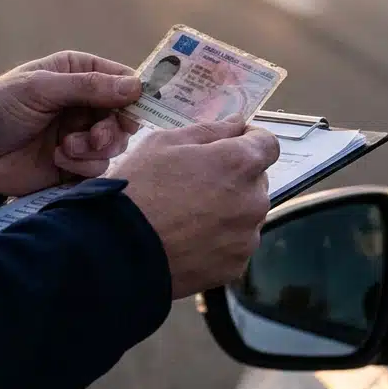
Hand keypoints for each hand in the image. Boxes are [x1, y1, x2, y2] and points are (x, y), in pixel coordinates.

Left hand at [0, 51, 142, 196]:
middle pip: (125, 117)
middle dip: (112, 129)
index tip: (133, 110)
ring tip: (65, 148)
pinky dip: (82, 166)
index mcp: (79, 74)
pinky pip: (98, 168)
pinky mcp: (74, 165)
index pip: (124, 80)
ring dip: (94, 149)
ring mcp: (81, 135)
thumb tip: (136, 87)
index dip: (134, 96)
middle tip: (95, 136)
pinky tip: (58, 160)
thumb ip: (88, 87)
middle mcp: (85, 103)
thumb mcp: (40, 88)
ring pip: (115, 146)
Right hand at [108, 119, 280, 298]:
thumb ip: (209, 130)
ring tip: (189, 215)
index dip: (252, 139)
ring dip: (230, 209)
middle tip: (198, 183)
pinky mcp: (236, 265)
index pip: (268, 144)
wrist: (119, 251)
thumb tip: (236, 123)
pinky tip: (190, 239)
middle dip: (235, 177)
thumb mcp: (164, 143)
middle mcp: (253, 199)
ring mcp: (246, 236)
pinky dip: (221, 239)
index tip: (234, 143)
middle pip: (257, 181)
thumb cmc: (139, 189)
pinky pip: (236, 244)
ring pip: (247, 214)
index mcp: (239, 163)